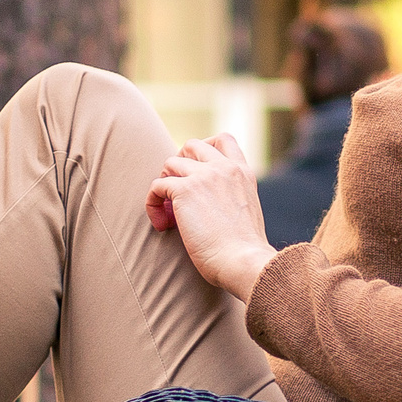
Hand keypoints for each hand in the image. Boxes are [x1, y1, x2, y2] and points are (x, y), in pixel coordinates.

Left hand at [145, 134, 277, 299]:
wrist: (243, 262)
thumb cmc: (245, 252)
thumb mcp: (248, 213)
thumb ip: (233, 199)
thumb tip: (212, 205)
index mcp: (243, 173)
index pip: (223, 140)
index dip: (203, 149)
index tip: (197, 172)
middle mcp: (224, 168)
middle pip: (191, 145)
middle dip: (179, 164)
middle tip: (177, 192)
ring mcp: (203, 176)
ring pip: (170, 163)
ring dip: (164, 184)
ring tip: (169, 212)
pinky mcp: (184, 190)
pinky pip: (156, 186)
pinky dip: (153, 204)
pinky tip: (162, 225)